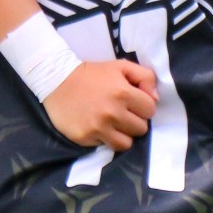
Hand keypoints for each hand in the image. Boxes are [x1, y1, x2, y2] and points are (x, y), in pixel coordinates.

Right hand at [44, 59, 158, 149]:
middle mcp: (113, 112)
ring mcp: (99, 128)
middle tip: (123, 113)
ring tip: (114, 124)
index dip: (144, 106)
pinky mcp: (86, 138)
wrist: (57, 81)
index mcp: (123, 93)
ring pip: (127, 143)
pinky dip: (106, 139)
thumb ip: (145, 77)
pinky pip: (107, 146)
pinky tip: (99, 127)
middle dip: (135, 121)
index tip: (133, 103)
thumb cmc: (92, 74)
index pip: (150, 110)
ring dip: (123, 134)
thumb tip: (155, 98)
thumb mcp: (120, 66)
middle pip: (141, 129)